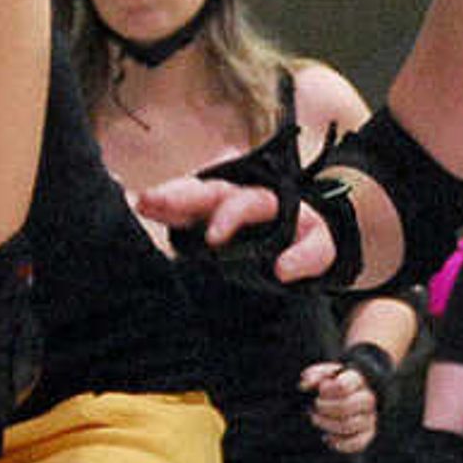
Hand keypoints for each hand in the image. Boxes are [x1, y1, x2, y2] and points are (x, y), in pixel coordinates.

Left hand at [129, 170, 339, 283]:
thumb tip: (144, 202)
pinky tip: (283, 271)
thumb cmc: (267, 243)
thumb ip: (189, 222)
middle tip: (156, 203)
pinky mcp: (317, 240)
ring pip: (257, 204)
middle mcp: (255, 201)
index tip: (141, 201)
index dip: (169, 196)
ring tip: (213, 238)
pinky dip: (299, 258)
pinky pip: (312, 248)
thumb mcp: (228, 236)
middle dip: (186, 196)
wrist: (322, 247)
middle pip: (217, 192)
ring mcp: (287, 216)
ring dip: (233, 216)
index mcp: (228, 201)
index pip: (194, 193)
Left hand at [301, 358, 379, 454]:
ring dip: (328, 425)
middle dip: (326, 408)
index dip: (327, 390)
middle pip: (347, 406)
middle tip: (315, 406)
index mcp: (357, 380)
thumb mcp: (322, 375)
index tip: (320, 391)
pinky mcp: (367, 434)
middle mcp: (367, 399)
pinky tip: (327, 438)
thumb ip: (314, 375)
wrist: (342, 399)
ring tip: (316, 419)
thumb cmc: (330, 385)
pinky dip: (340, 443)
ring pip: (350, 425)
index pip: (343, 386)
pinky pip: (358, 443)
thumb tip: (305, 385)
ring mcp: (369, 417)